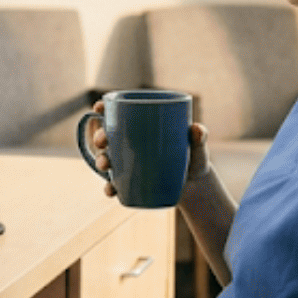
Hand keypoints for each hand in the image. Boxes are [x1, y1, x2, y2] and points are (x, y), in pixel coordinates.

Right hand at [89, 105, 211, 198]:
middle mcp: (130, 144)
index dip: (104, 108)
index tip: (99, 106)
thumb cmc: (194, 158)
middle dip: (98, 136)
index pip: (118, 114)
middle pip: (107, 136)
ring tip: (106, 165)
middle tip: (102, 141)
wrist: (196, 185)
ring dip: (100, 160)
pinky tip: (111, 190)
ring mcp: (128, 164)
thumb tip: (197, 129)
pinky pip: (115, 185)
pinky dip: (110, 188)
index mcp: (141, 127)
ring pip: (107, 159)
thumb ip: (199, 137)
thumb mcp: (197, 147)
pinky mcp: (131, 183)